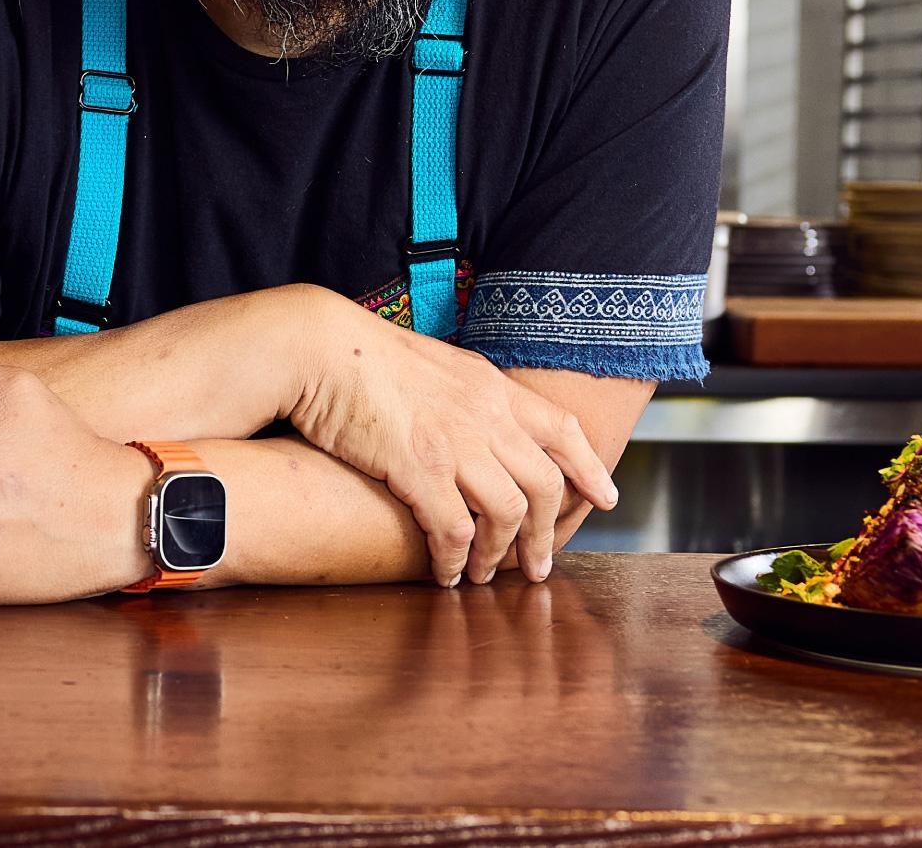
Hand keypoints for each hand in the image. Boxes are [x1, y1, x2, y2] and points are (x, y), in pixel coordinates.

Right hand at [287, 303, 618, 586]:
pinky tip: (444, 573)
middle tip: (539, 565)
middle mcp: (484, 413)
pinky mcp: (418, 468)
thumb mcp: (433, 365)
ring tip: (485, 576)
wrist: (317, 346)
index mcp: (490, 385)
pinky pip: (455, 529)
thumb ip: (463, 394)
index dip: (589, 468)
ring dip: (501, 554)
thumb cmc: (360, 356)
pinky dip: (454, 559)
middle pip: (545, 481)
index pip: (562, 428)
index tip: (604, 499)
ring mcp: (455, 441)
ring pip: (509, 512)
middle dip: (548, 533)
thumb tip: (473, 423)